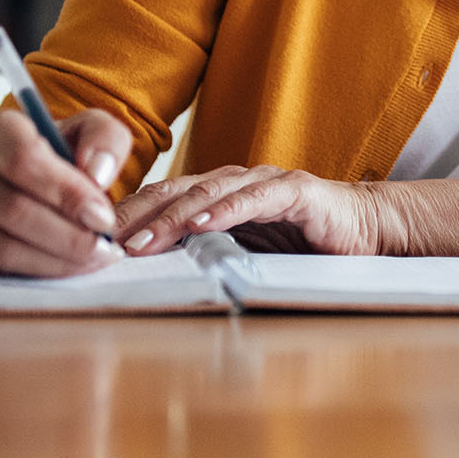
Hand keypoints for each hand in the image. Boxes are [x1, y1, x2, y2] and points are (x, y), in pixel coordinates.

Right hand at [0, 107, 132, 275]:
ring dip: (54, 262)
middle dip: (67, 236)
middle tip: (104, 248)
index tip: (102, 217)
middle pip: (12, 208)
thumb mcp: (89, 133)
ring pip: (1, 247)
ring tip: (92, 261)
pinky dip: (34, 277)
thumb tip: (97, 173)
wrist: (27, 183)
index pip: (21, 158)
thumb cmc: (59, 157)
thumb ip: (105, 140)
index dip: (65, 192)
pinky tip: (65, 271)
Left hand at [114, 165, 395, 256]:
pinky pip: (255, 199)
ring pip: (206, 193)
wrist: (367, 231)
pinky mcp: (296, 193)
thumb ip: (205, 254)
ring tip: (139, 241)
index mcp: (217, 195)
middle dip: (134, 216)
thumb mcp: (245, 252)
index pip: (160, 200)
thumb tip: (150, 275)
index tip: (91, 240)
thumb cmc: (303, 243)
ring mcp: (264, 183)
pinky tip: (201, 223)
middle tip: (100, 241)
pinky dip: (226, 210)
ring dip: (169, 218)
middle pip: (172, 192)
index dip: (126, 216)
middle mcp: (235, 182)